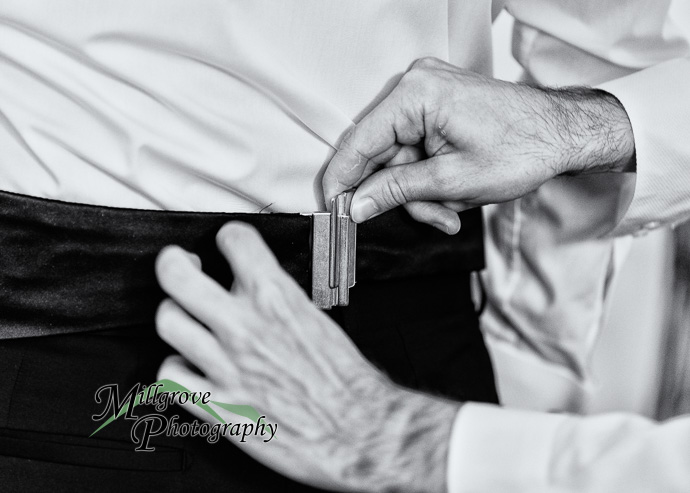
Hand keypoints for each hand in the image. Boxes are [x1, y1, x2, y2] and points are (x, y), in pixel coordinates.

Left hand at [155, 222, 459, 491]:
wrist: (357, 430)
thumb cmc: (346, 382)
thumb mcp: (318, 316)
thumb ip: (280, 296)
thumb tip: (257, 283)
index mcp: (276, 298)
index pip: (233, 239)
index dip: (227, 238)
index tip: (226, 245)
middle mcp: (244, 326)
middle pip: (176, 275)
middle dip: (174, 263)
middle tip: (180, 266)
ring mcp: (225, 365)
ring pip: (167, 321)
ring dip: (175, 315)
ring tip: (186, 319)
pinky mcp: (217, 404)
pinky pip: (169, 375)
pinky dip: (174, 367)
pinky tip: (189, 365)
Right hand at [323, 57, 634, 233]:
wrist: (564, 134)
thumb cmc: (522, 150)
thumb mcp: (452, 182)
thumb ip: (395, 191)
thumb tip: (355, 205)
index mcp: (416, 94)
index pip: (359, 142)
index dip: (342, 181)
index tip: (332, 211)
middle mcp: (416, 85)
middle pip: (380, 152)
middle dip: (401, 193)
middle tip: (432, 218)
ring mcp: (427, 94)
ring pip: (399, 157)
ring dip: (420, 191)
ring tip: (452, 210)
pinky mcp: (437, 107)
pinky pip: (415, 148)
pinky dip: (428, 177)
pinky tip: (451, 193)